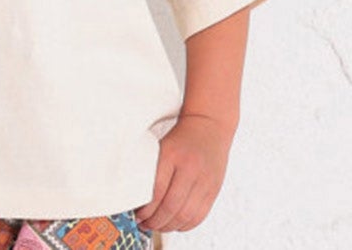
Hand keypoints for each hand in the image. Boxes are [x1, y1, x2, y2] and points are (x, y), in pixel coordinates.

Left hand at [134, 113, 234, 232]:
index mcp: (172, 155)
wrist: (209, 125)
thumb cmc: (181, 137)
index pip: (157, 190)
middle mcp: (189, 168)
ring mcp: (204, 180)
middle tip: (144, 224)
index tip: (138, 214)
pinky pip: (199, 216)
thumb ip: (153, 168)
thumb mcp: (163, 146)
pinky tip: (175, 224)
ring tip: (157, 226)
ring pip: (185, 215)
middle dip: (154, 222)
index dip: (146, 209)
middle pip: (170, 206)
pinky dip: (185, 225)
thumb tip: (138, 196)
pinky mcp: (214, 189)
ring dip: (168, 226)